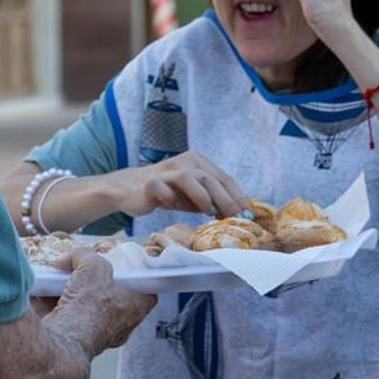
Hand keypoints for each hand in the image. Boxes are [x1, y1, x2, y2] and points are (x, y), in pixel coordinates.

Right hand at [42, 247, 155, 354]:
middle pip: (110, 298)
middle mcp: (117, 326)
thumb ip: (86, 255)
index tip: (122, 268)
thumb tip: (72, 258)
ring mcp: (93, 335)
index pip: (146, 294)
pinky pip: (63, 316)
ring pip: (84, 307)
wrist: (60, 341)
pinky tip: (43, 290)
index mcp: (134, 310)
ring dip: (70, 291)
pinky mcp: (70, 341)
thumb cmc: (88, 307)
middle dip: (93, 283)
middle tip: (83, 270)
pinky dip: (53, 303)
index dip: (135, 279)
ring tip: (58, 277)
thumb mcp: (93, 266)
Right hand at [114, 152, 249, 218]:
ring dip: (202, 196)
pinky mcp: (149, 182)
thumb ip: (211, 200)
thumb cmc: (167, 192)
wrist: (129, 189)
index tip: (248, 213)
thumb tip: (236, 215)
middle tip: (236, 217)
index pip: (223, 178)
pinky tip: (172, 206)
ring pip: (188, 177)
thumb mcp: (192, 196)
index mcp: (197, 162)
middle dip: (225, 199)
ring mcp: (165, 170)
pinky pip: (162, 188)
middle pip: (209, 178)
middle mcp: (183, 162)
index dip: (237, 195)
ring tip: (208, 212)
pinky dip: (170, 199)